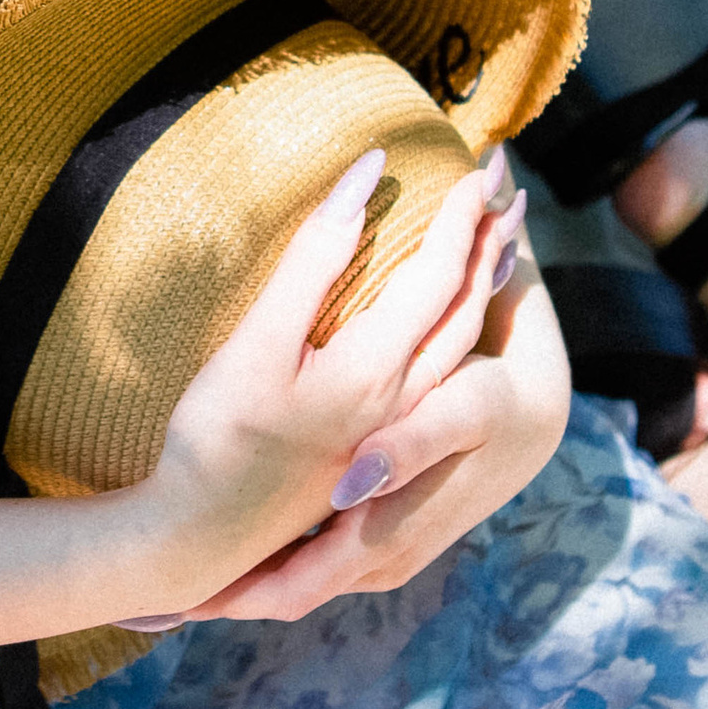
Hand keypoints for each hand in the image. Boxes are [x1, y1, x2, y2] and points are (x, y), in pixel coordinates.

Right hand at [135, 144, 537, 624]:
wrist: (199, 542)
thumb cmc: (217, 440)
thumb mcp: (258, 343)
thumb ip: (314, 258)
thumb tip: (367, 174)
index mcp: (376, 370)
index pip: (438, 274)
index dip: (461, 217)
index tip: (481, 166)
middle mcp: (398, 400)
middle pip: (461, 310)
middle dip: (487, 247)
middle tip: (508, 193)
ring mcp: (387, 429)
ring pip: (457, 349)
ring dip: (482, 292)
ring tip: (504, 252)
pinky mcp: (368, 447)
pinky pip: (438, 378)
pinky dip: (459, 335)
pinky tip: (446, 331)